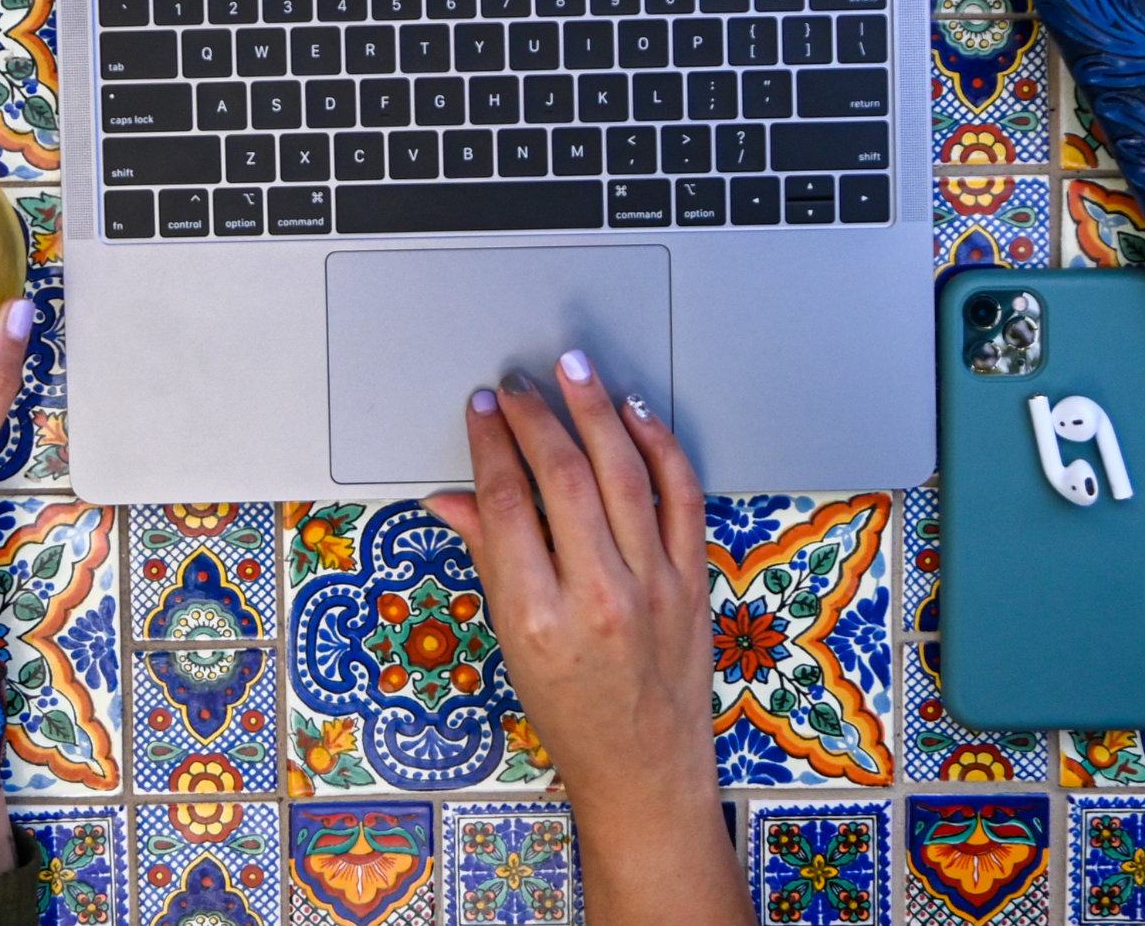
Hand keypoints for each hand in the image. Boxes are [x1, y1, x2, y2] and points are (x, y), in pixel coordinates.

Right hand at [426, 354, 750, 925]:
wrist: (644, 772)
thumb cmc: (571, 715)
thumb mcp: (511, 644)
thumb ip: (488, 557)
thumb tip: (451, 496)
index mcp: (538, 620)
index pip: (507, 504)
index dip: (491, 444)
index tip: (483, 408)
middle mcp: (598, 598)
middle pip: (563, 479)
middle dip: (536, 418)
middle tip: (519, 385)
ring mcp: (653, 585)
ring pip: (624, 473)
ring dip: (596, 411)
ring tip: (574, 371)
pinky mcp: (693, 578)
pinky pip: (681, 494)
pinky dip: (660, 446)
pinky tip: (636, 413)